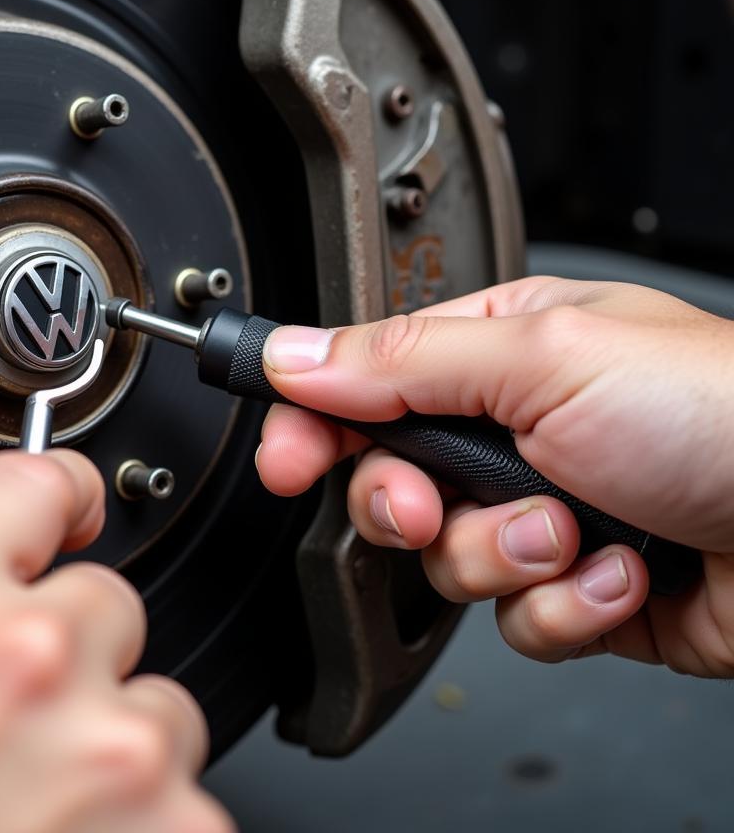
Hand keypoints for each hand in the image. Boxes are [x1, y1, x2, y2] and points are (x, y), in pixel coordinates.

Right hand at [0, 450, 231, 832]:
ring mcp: (110, 740)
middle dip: (74, 652)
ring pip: (156, 696)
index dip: (58, 496)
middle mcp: (27, 651)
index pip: (36, 480)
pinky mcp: (175, 821)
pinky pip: (182, 788)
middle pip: (107, 597)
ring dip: (112, 740)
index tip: (72, 513)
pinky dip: (145, 818)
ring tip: (38, 805)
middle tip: (15, 727)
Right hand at [256, 277, 733, 674]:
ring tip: (572, 530)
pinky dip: (565, 606)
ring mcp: (542, 512)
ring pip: (447, 561)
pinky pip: (516, 620)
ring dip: (504, 556)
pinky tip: (620, 573)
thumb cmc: (720, 410)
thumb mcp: (542, 359)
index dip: (312, 422)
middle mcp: (513, 432)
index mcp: (498, 353)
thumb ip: (401, 361)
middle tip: (434, 505)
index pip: (365, 382)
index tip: (284, 460)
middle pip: (390, 482)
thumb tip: (295, 354)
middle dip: (408, 506)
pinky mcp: (576, 588)